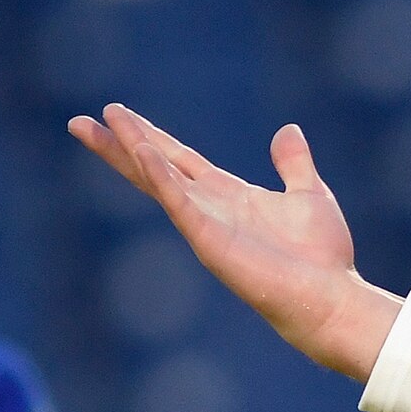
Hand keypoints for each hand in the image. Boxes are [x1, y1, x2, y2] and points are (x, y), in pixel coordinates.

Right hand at [67, 107, 400, 381]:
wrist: (330, 298)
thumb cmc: (322, 257)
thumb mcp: (310, 196)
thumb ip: (294, 164)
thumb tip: (287, 129)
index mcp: (228, 195)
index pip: (179, 159)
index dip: (149, 137)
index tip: (117, 114)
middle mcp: (209, 207)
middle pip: (153, 167)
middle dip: (119, 144)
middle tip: (80, 121)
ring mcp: (205, 224)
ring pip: (155, 179)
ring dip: (126, 152)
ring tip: (94, 126)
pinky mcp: (209, 240)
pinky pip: (178, 202)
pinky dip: (160, 176)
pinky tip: (142, 151)